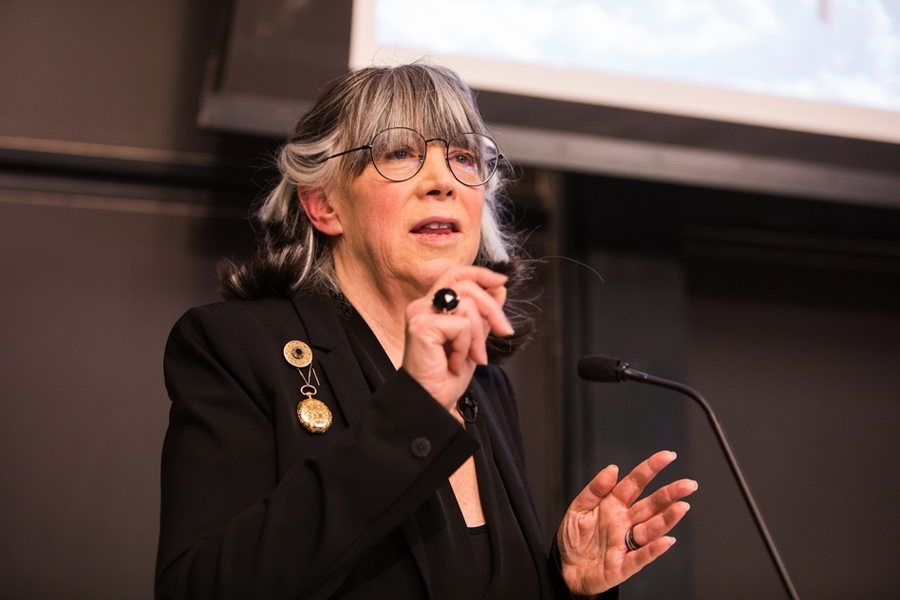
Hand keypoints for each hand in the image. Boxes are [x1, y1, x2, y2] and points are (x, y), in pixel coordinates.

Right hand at [401, 265, 513, 410]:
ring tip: (472, 357)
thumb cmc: (445, 377)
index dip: (480, 273)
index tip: (501, 282)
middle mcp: (423, 306)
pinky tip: (455, 361)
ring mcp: (420, 314)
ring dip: (479, 336)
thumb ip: (483, 315)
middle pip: (466, 284)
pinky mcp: (422, 326)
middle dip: (492, 308)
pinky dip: (465, 346)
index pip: (455, 273)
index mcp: (433, 306)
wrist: (430, 402)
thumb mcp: (472, 341)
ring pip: (467, 305)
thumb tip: (499, 290)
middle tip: (504, 331)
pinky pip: (461, 325)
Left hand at [557, 451, 697, 595]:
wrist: (566, 569)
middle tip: (688, 484)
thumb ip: (595, 489)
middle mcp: (624, 522)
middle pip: (651, 505)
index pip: (635, 483)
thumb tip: (612, 469)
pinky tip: (667, 540)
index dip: (651, 468)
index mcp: (613, 505)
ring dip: (667, 518)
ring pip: (651, 528)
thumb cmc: (573, 540)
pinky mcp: (623, 565)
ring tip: (681, 507)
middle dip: (670, 493)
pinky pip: (641, 556)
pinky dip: (654, 549)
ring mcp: (626, 543)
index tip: (668, 456)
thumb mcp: (577, 509)